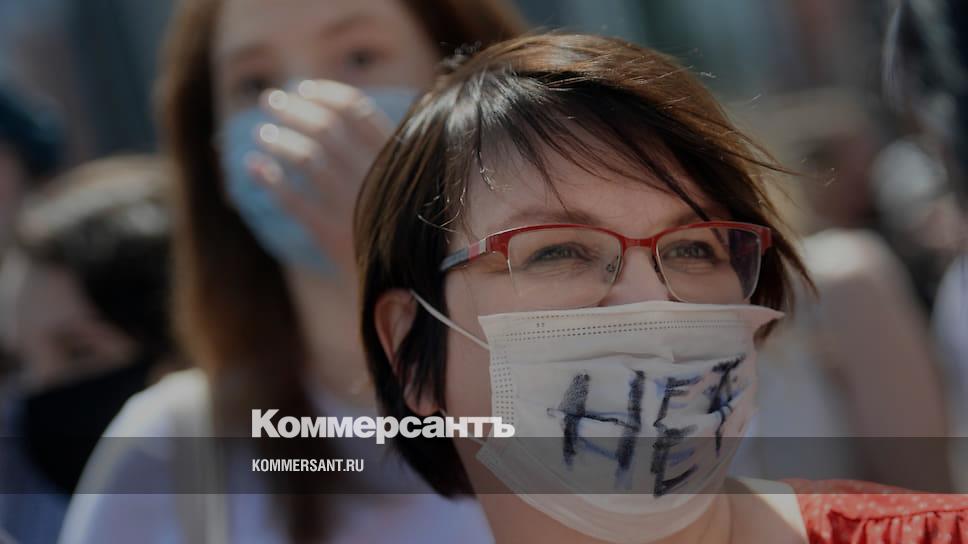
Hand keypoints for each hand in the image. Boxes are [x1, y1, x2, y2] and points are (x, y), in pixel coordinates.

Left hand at [246, 80, 394, 276]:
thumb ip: (379, 151)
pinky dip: (269, 181)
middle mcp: (376, 179)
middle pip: (326, 128)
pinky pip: (293, 202)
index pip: (358, 111)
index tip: (302, 88)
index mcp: (396, 161)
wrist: (405, 285)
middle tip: (270, 100)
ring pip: (307, 159)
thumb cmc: (398, 228)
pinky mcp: (333, 236)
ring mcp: (354, 208)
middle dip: (293, 110)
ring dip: (278, 140)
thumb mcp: (402, 185)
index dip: (326, 95)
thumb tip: (334, 111)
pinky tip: (253, 167)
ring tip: (260, 133)